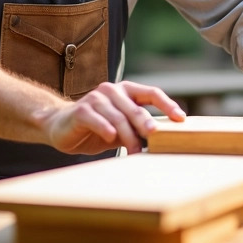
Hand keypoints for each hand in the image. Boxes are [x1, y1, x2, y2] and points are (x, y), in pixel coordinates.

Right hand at [41, 80, 185, 154]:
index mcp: (127, 91)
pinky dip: (105, 128)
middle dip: (147, 123)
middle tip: (156, 136)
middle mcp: (112, 90)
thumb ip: (139, 130)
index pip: (152, 93)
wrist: (61, 127)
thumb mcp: (122, 129)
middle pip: (135, 108)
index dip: (167, 105)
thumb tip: (167, 142)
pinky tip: (111, 137)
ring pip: (118, 118)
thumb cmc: (97, 128)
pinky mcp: (81, 110)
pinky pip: (96, 119)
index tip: (181, 119)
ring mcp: (96, 98)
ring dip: (128, 136)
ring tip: (135, 152)